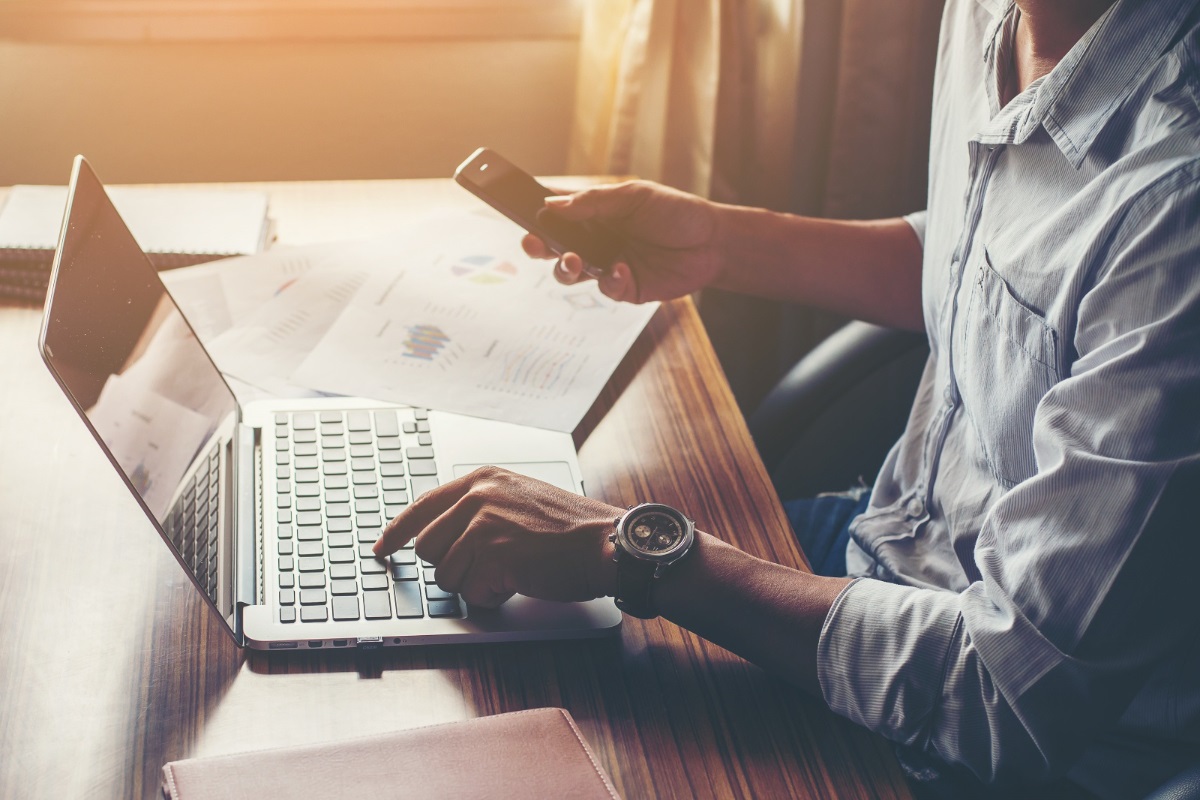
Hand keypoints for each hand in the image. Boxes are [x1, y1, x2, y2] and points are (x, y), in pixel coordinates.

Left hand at [372, 467, 618, 606]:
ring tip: (511, 570)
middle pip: (428, 548)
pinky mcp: (492, 555)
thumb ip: (481, 506)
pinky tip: (518, 580)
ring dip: (476, 583)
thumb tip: (444, 534)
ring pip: (446, 576)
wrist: (604, 542)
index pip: (421, 506)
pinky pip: (470, 593)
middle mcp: (477, 496)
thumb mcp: (520, 497)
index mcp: (482, 479)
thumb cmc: (570, 527)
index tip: (382, 549)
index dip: (396, 533)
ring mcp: (483, 525)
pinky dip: (493, 596)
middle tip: (489, 566)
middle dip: (453, 566)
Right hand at [523, 180, 722, 303]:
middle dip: (538, 247)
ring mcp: (607, 265)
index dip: (535, 213)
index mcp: (594, 215)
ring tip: (574, 261)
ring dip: (566, 268)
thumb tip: (552, 204)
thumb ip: (594, 203)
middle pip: (554, 247)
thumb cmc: (675, 213)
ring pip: (571, 273)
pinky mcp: (625, 288)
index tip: (518, 210)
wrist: (712, 242)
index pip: (556, 214)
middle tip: (533, 244)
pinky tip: (621, 269)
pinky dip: (609, 280)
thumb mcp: (634, 197)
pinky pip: (605, 288)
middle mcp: (596, 241)